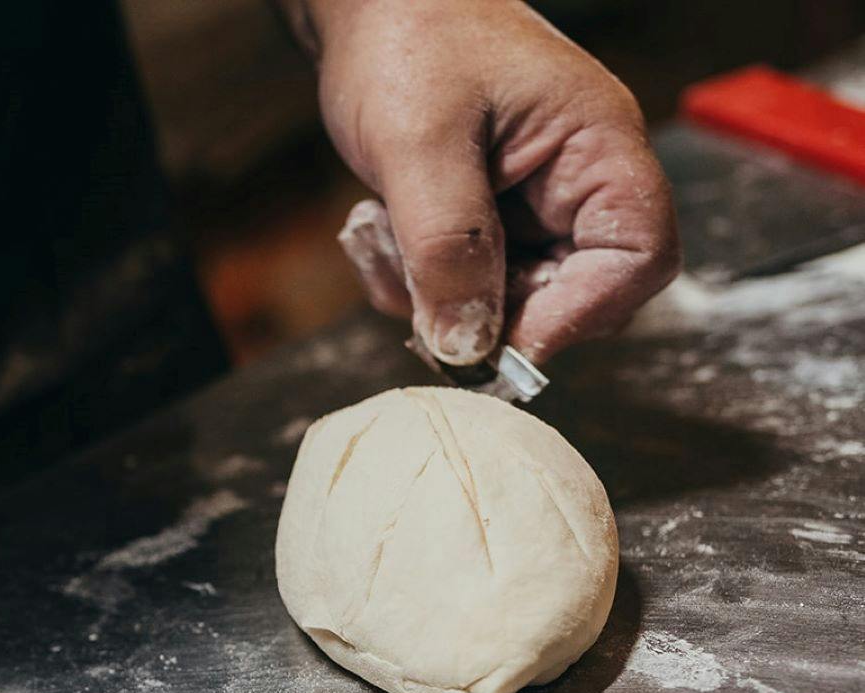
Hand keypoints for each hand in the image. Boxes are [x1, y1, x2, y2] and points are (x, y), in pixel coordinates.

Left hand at [286, 0, 679, 364]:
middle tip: (410, 278)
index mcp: (597, 148)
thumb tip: (468, 345)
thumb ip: (446, 247)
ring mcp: (531, 208)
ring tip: (378, 229)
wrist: (369, 7)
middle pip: (571, 299)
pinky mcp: (485, 223)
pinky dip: (410, 278)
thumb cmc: (409, 42)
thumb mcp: (419, 145)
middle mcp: (577, 185)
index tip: (499, 341)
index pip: (638, 258)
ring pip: (504, 304)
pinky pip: (461, 288)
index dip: (577, 315)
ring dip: (430, 292)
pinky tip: (375, 226)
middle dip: (484, 309)